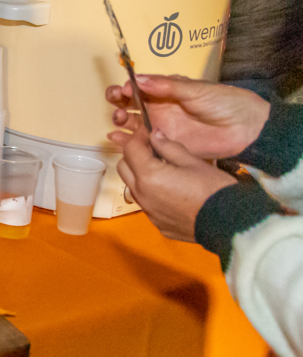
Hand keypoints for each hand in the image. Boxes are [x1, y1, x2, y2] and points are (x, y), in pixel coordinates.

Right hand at [106, 75, 268, 159]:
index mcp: (164, 91)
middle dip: (118, 103)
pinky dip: (125, 142)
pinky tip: (117, 139)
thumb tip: (138, 80)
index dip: (125, 88)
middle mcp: (159, 109)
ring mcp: (160, 128)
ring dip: (119, 121)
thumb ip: (166, 86)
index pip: (136, 88)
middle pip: (128, 105)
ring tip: (120, 120)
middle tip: (119, 105)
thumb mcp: (194, 89)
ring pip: (131, 124)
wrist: (244, 127)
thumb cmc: (223, 102)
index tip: (124, 91)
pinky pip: (141, 145)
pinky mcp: (164, 145)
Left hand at [110, 127, 236, 242]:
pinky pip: (146, 204)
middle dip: (134, 154)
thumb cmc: (215, 190)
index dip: (138, 136)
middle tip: (152, 148)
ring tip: (161, 168)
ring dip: (139, 175)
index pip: (130, 149)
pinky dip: (151, 193)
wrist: (232, 224)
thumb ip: (169, 147)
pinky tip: (170, 190)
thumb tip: (155, 136)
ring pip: (133, 187)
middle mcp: (143, 195)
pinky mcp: (158, 224)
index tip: (147, 132)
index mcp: (149, 176)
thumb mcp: (193, 162)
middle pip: (124, 168)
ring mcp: (149, 212)